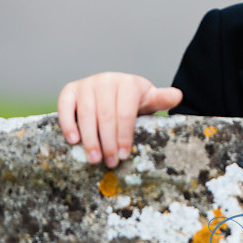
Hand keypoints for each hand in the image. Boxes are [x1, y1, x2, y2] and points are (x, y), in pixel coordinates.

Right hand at [57, 72, 182, 167]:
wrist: (114, 90)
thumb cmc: (133, 101)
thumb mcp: (149, 100)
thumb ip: (161, 99)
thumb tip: (178, 95)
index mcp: (128, 83)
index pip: (125, 113)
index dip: (124, 136)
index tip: (124, 155)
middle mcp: (106, 80)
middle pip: (106, 116)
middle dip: (108, 142)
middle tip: (110, 162)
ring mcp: (87, 84)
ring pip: (86, 114)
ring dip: (89, 139)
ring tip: (94, 159)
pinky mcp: (70, 90)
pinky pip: (65, 107)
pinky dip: (68, 124)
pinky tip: (74, 140)